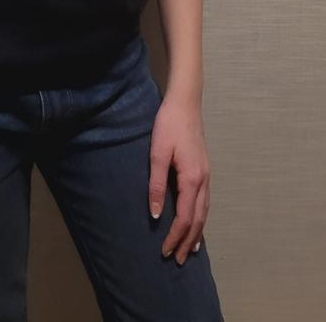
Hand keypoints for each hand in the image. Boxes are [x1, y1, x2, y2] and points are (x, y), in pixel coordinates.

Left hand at [148, 93, 210, 264]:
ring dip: (197, 232)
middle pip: (199, 219)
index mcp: (192, 179)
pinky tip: (197, 221)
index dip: (175, 236)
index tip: (165, 251)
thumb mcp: (157, 154)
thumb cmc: (168, 126)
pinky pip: (205, 201)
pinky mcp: (204, 169)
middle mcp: (204, 181)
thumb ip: (156, 185)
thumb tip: (157, 215)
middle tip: (179, 260)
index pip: (186, 218)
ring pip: (205, 211)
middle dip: (188, 241)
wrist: (185, 103)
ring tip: (191, 249)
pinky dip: (201, 217)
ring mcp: (207, 175)